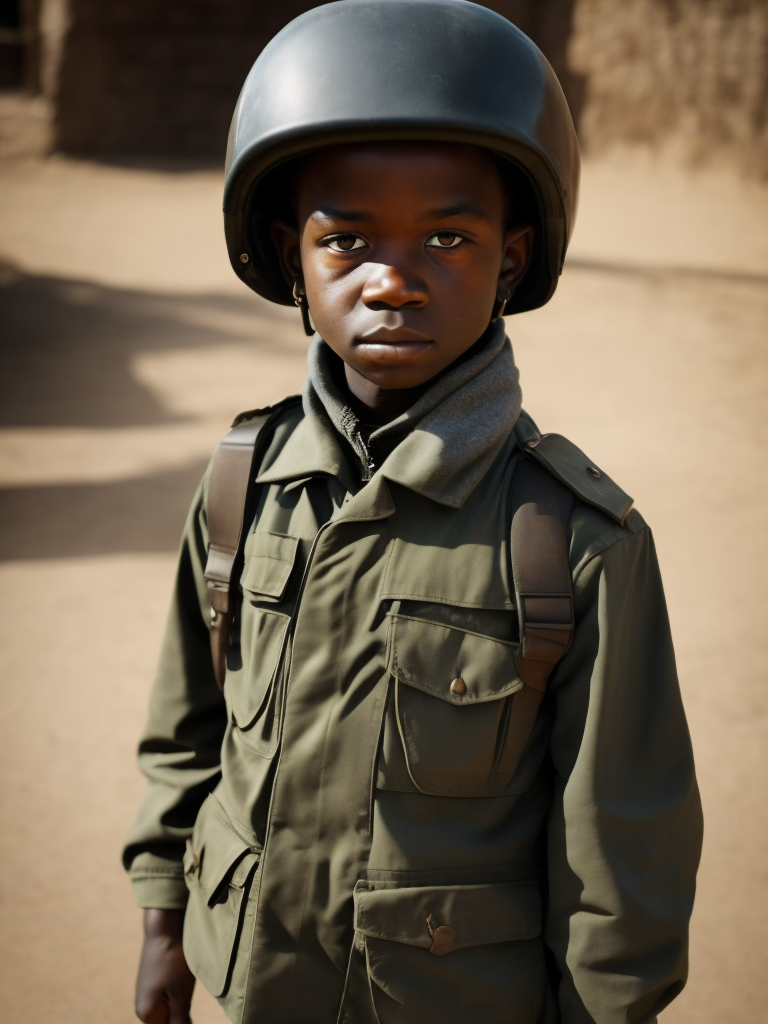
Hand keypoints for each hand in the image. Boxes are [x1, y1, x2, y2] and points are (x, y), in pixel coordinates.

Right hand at [135, 909, 195, 1023]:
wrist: (163, 928)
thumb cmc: (173, 960)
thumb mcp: (181, 994)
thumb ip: (180, 1020)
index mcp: (147, 1014)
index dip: (182, 1022)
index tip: (186, 1003)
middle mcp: (142, 1008)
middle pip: (168, 1021)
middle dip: (182, 1014)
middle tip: (186, 990)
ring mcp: (147, 994)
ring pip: (169, 1009)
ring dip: (181, 1003)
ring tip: (183, 982)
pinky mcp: (152, 983)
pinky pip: (167, 997)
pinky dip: (177, 992)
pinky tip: (181, 976)